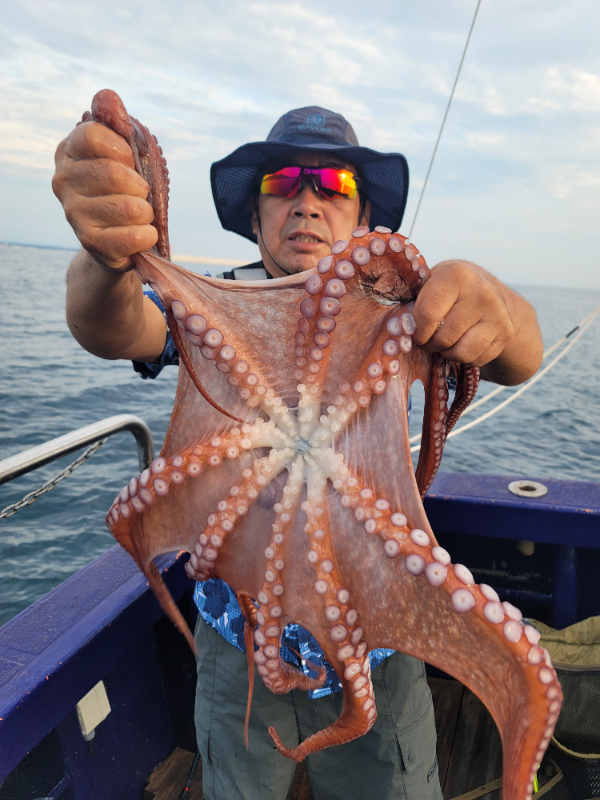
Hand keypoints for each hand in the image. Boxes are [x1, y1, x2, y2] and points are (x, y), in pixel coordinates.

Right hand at [52, 121, 157, 269]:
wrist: (116, 243)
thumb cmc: (124, 192)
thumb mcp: (125, 156)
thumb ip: (118, 126)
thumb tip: (107, 96)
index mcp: (69, 152)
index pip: (91, 134)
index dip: (122, 148)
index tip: (130, 161)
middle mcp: (63, 181)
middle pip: (113, 173)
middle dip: (140, 186)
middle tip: (141, 195)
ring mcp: (73, 214)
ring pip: (128, 207)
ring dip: (147, 212)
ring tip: (141, 216)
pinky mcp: (89, 242)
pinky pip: (133, 236)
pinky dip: (148, 235)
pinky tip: (144, 234)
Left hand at [412, 260, 542, 384]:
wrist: (487, 288)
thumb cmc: (447, 289)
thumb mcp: (429, 283)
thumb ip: (412, 302)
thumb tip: (397, 327)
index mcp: (456, 275)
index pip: (428, 314)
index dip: (416, 331)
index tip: (414, 331)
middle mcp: (482, 292)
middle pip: (443, 338)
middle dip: (429, 344)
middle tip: (427, 338)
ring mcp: (497, 314)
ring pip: (460, 353)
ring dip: (446, 353)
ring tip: (442, 341)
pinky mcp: (505, 333)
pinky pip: (475, 359)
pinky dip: (463, 358)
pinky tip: (461, 343)